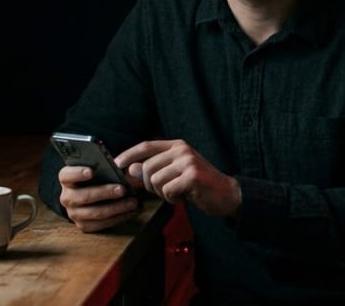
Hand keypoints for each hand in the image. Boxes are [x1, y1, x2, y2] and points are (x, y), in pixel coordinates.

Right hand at [57, 165, 139, 232]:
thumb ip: (105, 166)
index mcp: (66, 179)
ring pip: (94, 212)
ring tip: (132, 202)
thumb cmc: (98, 177)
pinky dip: (117, 218)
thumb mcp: (99, 168)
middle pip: (84, 196)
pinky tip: (130, 212)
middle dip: (105, 193)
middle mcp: (66, 197)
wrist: (92, 193)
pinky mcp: (83, 225)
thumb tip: (121, 166)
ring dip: (116, 208)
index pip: (67, 175)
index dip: (78, 173)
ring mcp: (73, 213)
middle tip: (122, 189)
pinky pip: (100, 225)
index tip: (91, 172)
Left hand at [114, 139, 241, 217]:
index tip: (116, 164)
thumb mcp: (175, 173)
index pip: (146, 146)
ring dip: (162, 193)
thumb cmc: (199, 185)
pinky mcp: (192, 177)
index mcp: (177, 145)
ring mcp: (188, 162)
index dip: (129, 154)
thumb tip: (131, 168)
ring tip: (177, 193)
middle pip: (147, 167)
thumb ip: (155, 168)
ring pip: (155, 180)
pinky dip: (172, 199)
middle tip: (165, 191)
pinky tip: (184, 197)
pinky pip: (167, 190)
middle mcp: (182, 150)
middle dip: (149, 185)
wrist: (227, 194)